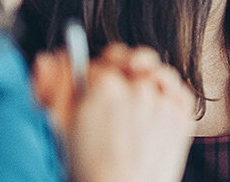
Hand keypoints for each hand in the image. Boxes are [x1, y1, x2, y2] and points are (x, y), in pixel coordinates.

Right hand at [33, 45, 196, 181]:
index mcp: (104, 85)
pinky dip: (168, 93)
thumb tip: (48, 60)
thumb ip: (55, 87)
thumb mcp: (60, 127)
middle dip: (117, 71)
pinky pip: (178, 90)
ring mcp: (163, 100)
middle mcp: (137, 86)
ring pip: (154, 72)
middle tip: (110, 91)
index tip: (88, 91)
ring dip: (144, 80)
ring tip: (132, 102)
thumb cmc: (89, 168)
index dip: (89, 78)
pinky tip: (154, 108)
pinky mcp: (181, 115)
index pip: (95, 64)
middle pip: (126, 62)